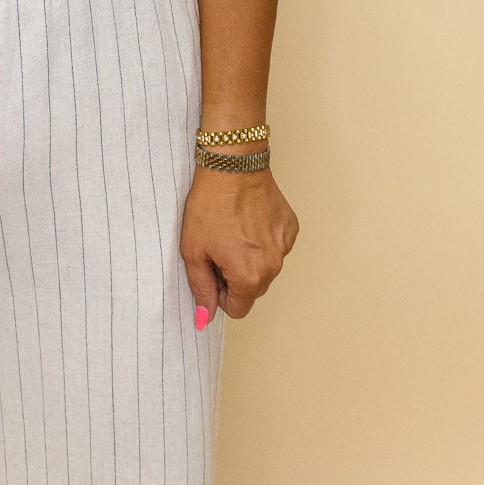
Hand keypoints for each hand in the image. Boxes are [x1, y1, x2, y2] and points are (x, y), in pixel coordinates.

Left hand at [180, 167, 297, 323]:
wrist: (232, 167)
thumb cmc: (209, 205)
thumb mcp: (193, 251)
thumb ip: (201, 288)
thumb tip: (204, 317)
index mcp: (249, 277)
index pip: (238, 310)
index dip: (220, 294)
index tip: (212, 272)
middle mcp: (273, 266)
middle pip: (252, 290)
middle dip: (235, 278)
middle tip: (218, 249)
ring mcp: (285, 246)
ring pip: (265, 269)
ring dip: (249, 259)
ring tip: (232, 231)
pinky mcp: (290, 228)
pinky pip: (276, 247)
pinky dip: (262, 241)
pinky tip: (247, 222)